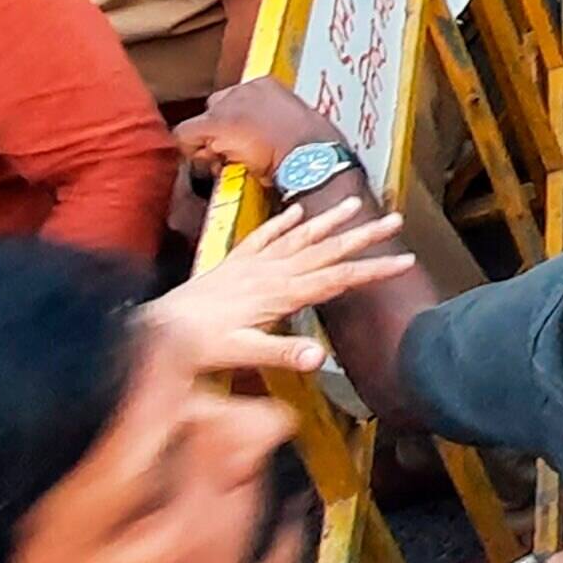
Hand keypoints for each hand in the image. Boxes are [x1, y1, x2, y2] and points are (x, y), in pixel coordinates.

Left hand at [148, 194, 413, 372]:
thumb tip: (320, 358)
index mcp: (281, 293)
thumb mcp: (242, 354)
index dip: (374, 269)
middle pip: (326, 249)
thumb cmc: (197, 345)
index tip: (405, 260)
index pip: (337, 277)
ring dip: (329, 220)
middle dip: (363, 235)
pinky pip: (264, 236)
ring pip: (300, 236)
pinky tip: (297, 212)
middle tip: (395, 218)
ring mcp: (253, 264)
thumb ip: (281, 353)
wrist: (157, 327)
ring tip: (355, 204)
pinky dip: (283, 222)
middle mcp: (271, 272)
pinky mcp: (234, 263)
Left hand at [176, 79, 349, 184]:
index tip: (247, 145)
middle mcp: (246, 87)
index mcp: (269, 86)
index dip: (237, 127)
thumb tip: (260, 145)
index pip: (238, 102)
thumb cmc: (311, 152)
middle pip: (216, 108)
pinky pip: (185, 134)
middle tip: (232, 156)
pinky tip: (211, 163)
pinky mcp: (215, 122)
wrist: (310, 156)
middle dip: (220, 133)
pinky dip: (191, 149)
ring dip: (209, 143)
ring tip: (227, 163)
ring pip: (201, 122)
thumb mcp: (296, 130)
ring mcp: (229, 103)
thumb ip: (274, 127)